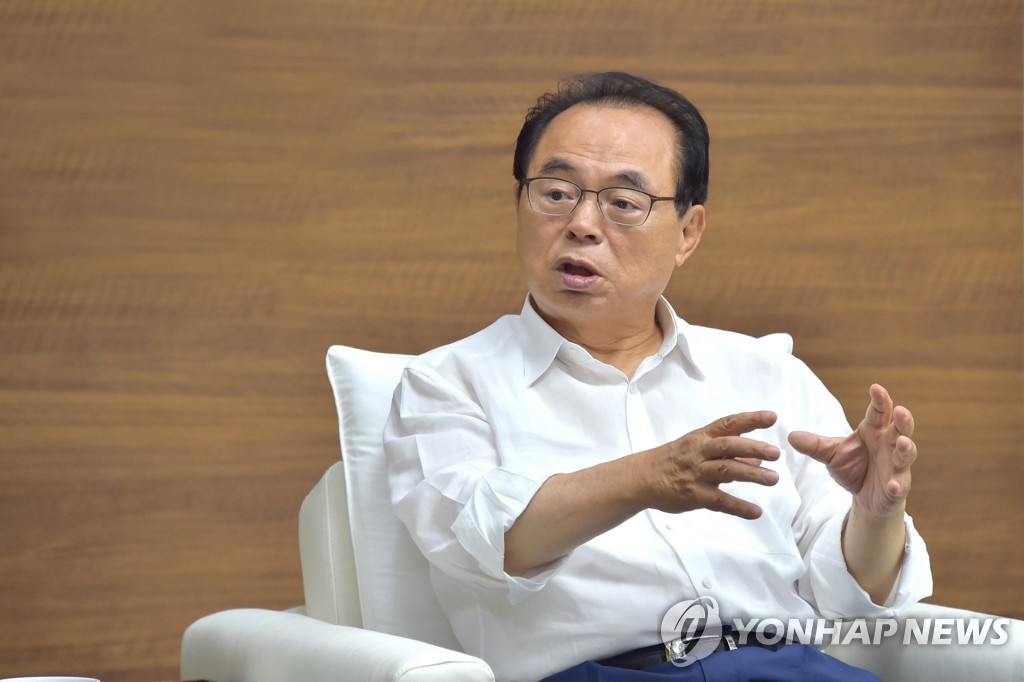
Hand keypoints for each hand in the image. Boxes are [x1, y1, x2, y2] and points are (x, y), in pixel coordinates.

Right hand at [639, 411, 780, 518]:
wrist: (641, 478)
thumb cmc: (673, 460)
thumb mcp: (698, 449)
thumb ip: (728, 454)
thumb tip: (758, 458)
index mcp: (701, 437)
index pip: (728, 424)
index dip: (750, 419)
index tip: (771, 417)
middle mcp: (699, 452)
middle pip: (728, 446)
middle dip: (754, 448)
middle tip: (776, 454)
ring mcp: (696, 473)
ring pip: (727, 470)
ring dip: (752, 474)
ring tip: (773, 479)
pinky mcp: (694, 494)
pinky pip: (719, 500)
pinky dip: (739, 507)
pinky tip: (755, 512)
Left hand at [788, 384, 915, 517]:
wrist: (864, 496)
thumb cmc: (852, 467)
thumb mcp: (831, 454)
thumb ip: (814, 445)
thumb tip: (790, 436)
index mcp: (873, 431)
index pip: (879, 412)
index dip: (880, 400)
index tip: (875, 388)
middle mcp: (888, 445)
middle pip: (900, 428)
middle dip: (902, 420)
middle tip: (900, 410)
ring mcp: (896, 466)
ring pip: (906, 454)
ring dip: (906, 447)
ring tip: (901, 442)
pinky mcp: (896, 488)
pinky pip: (899, 485)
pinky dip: (897, 484)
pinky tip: (892, 484)